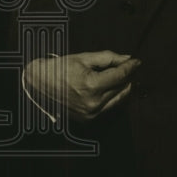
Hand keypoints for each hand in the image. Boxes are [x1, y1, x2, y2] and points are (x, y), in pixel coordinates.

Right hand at [23, 51, 139, 121]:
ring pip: (118, 99)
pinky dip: (112, 97)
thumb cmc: (59, 69)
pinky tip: (108, 87)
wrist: (39, 84)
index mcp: (92, 85)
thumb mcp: (83, 58)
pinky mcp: (89, 119)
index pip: (120, 75)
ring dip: (122, 87)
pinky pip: (108, 107)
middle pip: (122, 88)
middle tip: (127, 66)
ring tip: (120, 76)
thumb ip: (107, 58)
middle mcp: (94, 102)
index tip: (136, 61)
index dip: (130, 67)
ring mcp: (92, 113)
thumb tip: (126, 59)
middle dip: (127, 76)